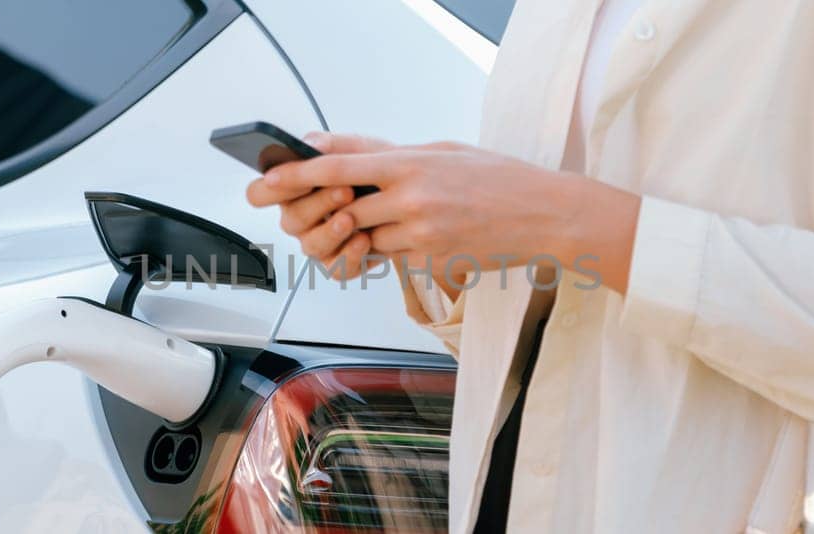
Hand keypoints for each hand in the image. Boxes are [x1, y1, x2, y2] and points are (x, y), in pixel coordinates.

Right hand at [245, 133, 388, 279]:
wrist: (412, 195)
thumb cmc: (377, 171)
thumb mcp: (357, 149)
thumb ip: (329, 146)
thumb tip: (307, 144)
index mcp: (294, 189)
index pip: (260, 193)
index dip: (271, 189)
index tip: (294, 177)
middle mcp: (302, 218)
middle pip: (290, 220)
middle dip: (316, 204)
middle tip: (343, 189)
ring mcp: (320, 241)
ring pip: (311, 246)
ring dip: (331, 231)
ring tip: (352, 217)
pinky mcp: (341, 262)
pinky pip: (337, 268)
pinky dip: (351, 255)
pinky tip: (364, 238)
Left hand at [257, 133, 642, 291]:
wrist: (545, 214)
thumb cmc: (498, 178)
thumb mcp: (441, 150)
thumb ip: (386, 153)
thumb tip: (335, 149)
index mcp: (411, 163)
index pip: (338, 170)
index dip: (296, 177)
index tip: (268, 183)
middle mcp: (412, 199)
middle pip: (345, 211)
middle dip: (332, 214)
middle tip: (329, 209)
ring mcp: (421, 234)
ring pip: (367, 238)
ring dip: (369, 232)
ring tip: (398, 217)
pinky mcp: (431, 261)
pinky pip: (394, 257)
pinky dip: (394, 247)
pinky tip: (422, 233)